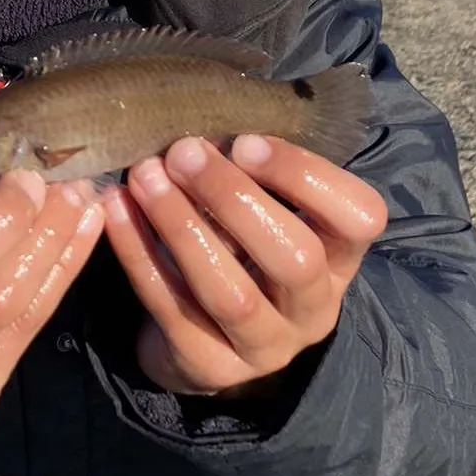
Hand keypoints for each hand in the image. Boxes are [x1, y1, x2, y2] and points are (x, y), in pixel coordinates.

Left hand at [103, 135, 385, 395]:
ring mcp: (264, 348)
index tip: (246, 141)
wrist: (209, 339)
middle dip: (234, 198)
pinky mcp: (210, 368)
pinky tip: (117, 211)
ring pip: (230, 292)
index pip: (359, 217)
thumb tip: (208, 108)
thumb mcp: (266, 212)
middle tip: (182, 152)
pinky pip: (172, 310)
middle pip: (294, 258)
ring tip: (144, 175)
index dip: (306, 176)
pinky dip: (139, 255)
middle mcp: (313, 308)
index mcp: (339, 258)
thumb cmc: (240, 249)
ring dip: (181, 225)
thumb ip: (255, 172)